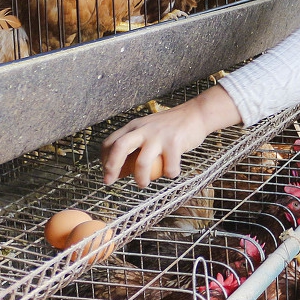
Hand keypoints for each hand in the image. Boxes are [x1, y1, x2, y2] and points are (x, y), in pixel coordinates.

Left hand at [101, 85, 241, 185]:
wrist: (196, 114)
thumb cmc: (171, 126)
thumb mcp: (149, 128)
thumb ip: (136, 142)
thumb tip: (122, 167)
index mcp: (134, 126)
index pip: (111, 141)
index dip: (104, 159)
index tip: (106, 172)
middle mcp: (143, 129)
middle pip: (120, 147)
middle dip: (112, 167)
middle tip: (110, 181)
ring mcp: (159, 136)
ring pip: (142, 162)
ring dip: (140, 178)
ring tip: (143, 184)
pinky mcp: (174, 143)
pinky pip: (168, 167)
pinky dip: (169, 174)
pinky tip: (172, 172)